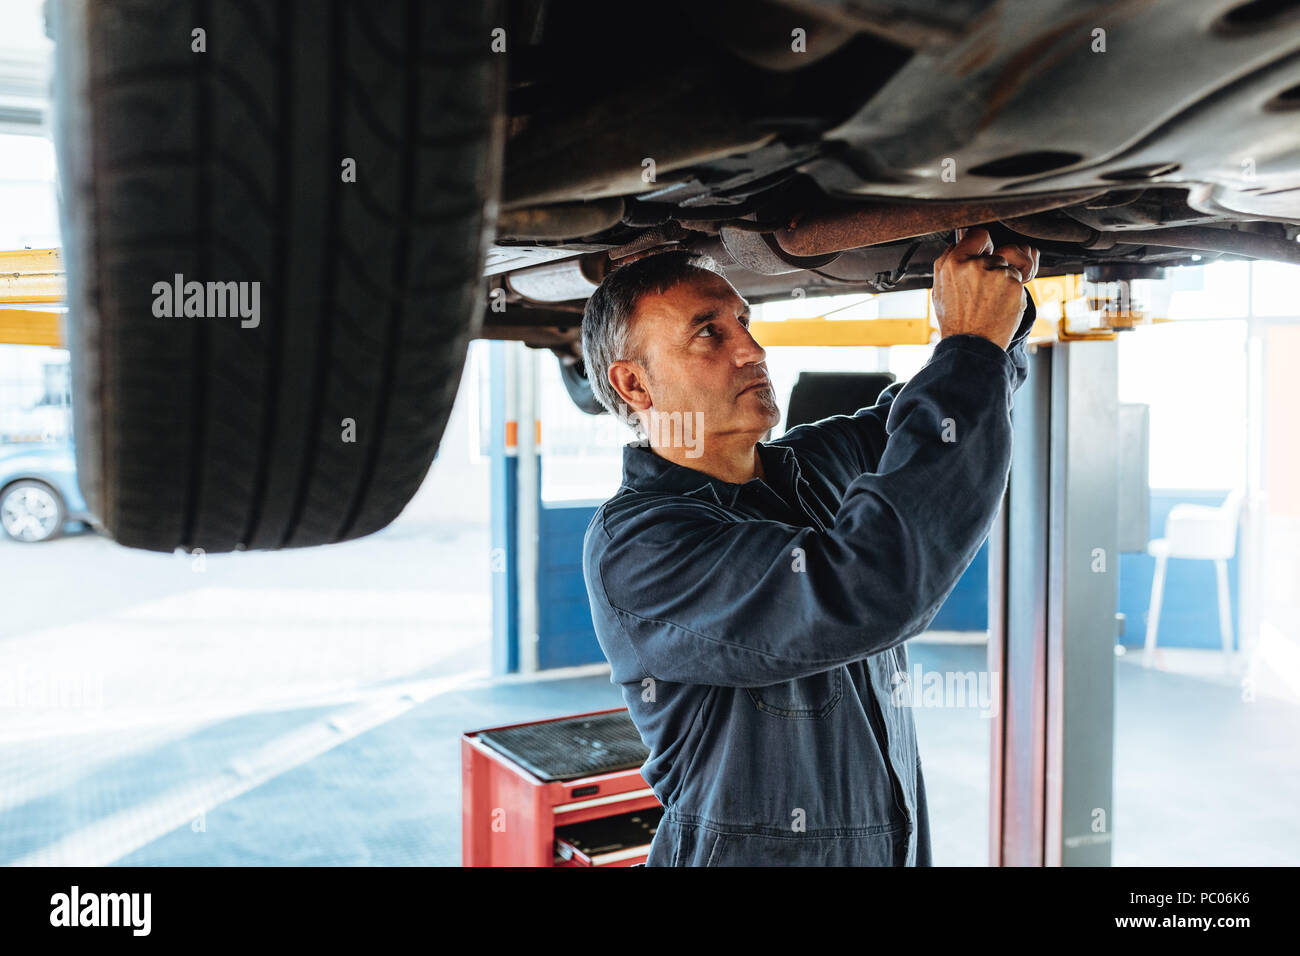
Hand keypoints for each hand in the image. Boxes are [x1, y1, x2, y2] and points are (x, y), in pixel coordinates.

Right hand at [931, 228, 1039, 349]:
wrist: (971, 346)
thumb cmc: (957, 322)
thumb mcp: (941, 290)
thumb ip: (950, 264)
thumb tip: (962, 242)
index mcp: (951, 264)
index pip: (978, 234)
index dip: (985, 245)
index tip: (987, 253)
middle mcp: (972, 265)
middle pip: (1000, 250)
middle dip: (1001, 265)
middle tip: (991, 287)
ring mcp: (994, 273)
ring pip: (1012, 265)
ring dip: (1011, 277)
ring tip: (997, 298)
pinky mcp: (1013, 283)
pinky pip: (1021, 278)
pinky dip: (1017, 291)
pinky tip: (1005, 304)